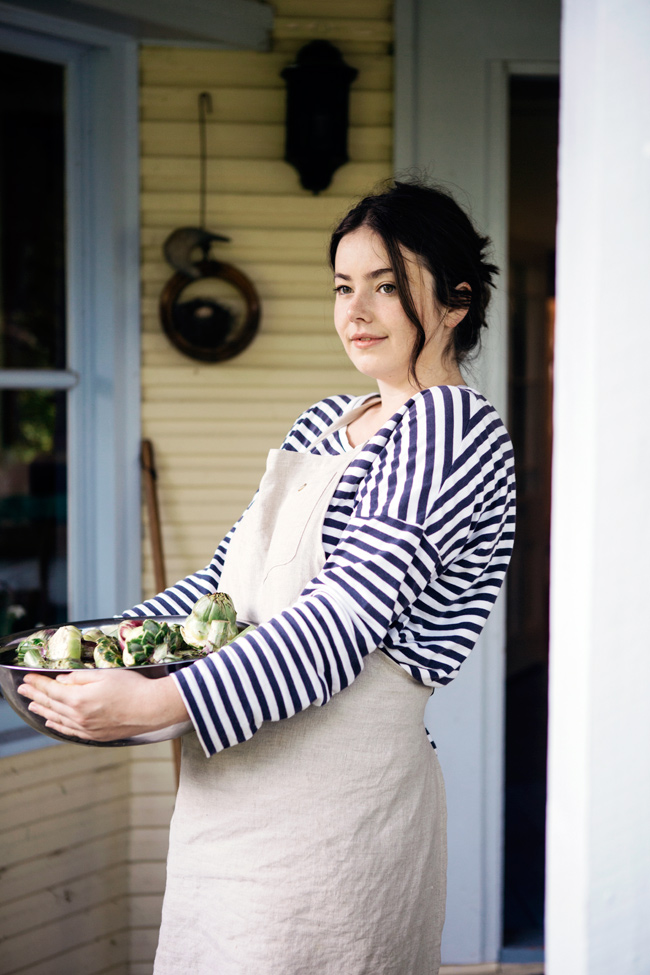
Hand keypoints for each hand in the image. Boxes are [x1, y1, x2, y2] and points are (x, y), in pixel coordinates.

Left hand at [17, 670, 188, 740]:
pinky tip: (51, 722)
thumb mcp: (104, 675)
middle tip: (22, 689)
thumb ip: (79, 678)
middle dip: (35, 695)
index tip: (27, 676)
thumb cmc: (132, 687)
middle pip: (51, 705)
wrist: (152, 708)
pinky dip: (57, 725)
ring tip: (31, 705)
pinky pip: (69, 731)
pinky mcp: (95, 735)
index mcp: (79, 699)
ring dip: (42, 711)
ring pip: (57, 719)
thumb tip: (61, 680)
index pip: (51, 689)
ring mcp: (86, 728)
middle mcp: (79, 716)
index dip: (38, 682)